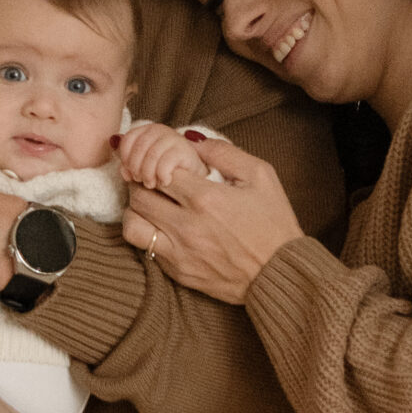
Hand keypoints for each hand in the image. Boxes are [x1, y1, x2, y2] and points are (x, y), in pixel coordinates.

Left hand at [115, 120, 211, 197]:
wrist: (194, 179)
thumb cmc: (165, 172)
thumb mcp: (143, 166)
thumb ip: (128, 160)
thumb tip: (116, 151)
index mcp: (147, 130)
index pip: (127, 140)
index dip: (125, 159)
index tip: (129, 174)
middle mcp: (161, 129)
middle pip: (138, 148)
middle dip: (136, 168)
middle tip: (141, 182)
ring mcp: (174, 138)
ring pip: (151, 156)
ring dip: (148, 174)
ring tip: (152, 184)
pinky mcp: (186, 151)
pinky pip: (165, 163)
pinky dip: (162, 176)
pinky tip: (165, 182)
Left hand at [121, 133, 302, 302]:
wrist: (279, 273)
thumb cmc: (273, 223)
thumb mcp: (261, 176)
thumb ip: (224, 152)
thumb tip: (191, 139)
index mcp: (206, 198)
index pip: (158, 169)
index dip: (156, 162)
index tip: (166, 165)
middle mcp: (187, 225)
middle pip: (139, 195)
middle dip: (141, 182)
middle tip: (151, 180)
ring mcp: (179, 251)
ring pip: (132, 224)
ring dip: (136, 210)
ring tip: (151, 204)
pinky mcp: (178, 271)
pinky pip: (144, 248)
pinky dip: (146, 233)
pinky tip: (162, 227)